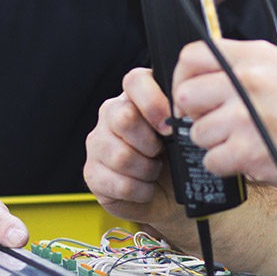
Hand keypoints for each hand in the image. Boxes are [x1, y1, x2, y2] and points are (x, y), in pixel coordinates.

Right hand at [83, 68, 186, 228]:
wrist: (169, 194)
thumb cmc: (177, 157)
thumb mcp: (184, 134)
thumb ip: (181, 118)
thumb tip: (184, 117)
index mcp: (136, 95)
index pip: (135, 81)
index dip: (153, 103)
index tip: (169, 128)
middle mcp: (112, 113)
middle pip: (124, 118)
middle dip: (151, 143)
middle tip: (162, 154)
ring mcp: (98, 142)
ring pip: (121, 156)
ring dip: (148, 171)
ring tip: (155, 172)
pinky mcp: (92, 172)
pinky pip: (118, 183)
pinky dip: (141, 191)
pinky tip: (145, 188)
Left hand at [171, 39, 276, 186]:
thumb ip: (243, 70)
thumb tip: (199, 84)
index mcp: (255, 56)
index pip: (191, 55)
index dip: (183, 78)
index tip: (191, 96)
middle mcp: (247, 80)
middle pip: (186, 96)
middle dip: (196, 116)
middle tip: (218, 125)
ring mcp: (247, 116)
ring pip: (197, 134)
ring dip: (216, 144)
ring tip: (247, 143)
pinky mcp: (251, 151)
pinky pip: (212, 161)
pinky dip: (229, 166)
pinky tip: (253, 158)